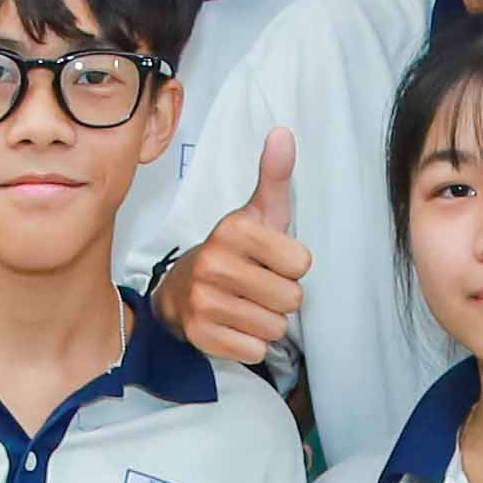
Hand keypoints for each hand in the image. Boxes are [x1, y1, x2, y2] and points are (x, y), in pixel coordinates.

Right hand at [157, 127, 309, 370]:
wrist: (181, 289)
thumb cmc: (235, 250)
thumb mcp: (258, 212)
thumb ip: (275, 175)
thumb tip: (283, 133)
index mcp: (234, 230)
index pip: (301, 263)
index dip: (292, 265)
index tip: (271, 260)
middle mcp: (213, 264)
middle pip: (291, 300)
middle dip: (282, 297)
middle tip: (259, 286)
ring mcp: (203, 302)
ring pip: (274, 328)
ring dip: (267, 321)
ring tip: (246, 304)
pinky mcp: (199, 335)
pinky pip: (254, 350)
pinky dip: (250, 343)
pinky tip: (234, 325)